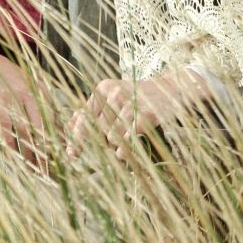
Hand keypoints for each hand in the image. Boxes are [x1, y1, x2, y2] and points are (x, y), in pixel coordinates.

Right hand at [0, 38, 48, 170]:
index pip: (55, 120)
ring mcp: (13, 101)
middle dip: (50, 153)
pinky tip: (15, 162)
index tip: (64, 158)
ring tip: (37, 173)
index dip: (60, 141)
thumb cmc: (2, 72)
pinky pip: (6, 133)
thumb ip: (39, 100)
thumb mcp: (26, 81)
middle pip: (44, 130)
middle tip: (54, 172)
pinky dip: (11, 149)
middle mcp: (30, 95)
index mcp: (41, 90)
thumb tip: (52, 123)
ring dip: (32, 156)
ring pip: (27, 135)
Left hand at [64, 70, 215, 164]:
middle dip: (100, 142)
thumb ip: (94, 110)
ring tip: (121, 146)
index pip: (84, 116)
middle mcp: (115, 93)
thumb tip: (69, 126)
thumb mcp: (115, 96)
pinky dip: (124, 149)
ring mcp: (131, 104)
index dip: (76, 137)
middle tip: (104, 151)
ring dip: (113, 146)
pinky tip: (123, 153)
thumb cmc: (140, 97)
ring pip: (110, 136)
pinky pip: (127, 139)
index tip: (71, 154)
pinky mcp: (146, 116)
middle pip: (97, 129)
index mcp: (104, 88)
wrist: (173, 90)